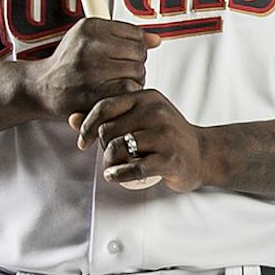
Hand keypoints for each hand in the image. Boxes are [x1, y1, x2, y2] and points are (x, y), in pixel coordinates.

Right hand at [23, 18, 159, 121]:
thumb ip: (124, 37)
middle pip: (139, 53)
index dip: (134, 48)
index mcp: (90, 26)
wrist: (41, 87)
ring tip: (116, 84)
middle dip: (135, 65)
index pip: (135, 33)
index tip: (122, 56)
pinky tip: (116, 95)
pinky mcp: (94, 92)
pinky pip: (128, 90)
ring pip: (137, 72)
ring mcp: (91, 69)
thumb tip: (156, 40)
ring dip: (134, 81)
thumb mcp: (90, 39)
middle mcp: (89, 45)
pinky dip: (127, 95)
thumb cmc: (68, 63)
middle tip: (120, 73)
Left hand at [74, 88, 210, 192]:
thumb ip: (109, 116)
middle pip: (109, 129)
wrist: (202, 154)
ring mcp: (165, 135)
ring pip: (118, 148)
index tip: (83, 142)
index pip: (105, 106)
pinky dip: (118, 174)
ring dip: (108, 162)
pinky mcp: (169, 159)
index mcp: (147, 97)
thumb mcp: (141, 118)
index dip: (87, 126)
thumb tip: (71, 118)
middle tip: (107, 157)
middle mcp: (157, 112)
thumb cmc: (166, 136)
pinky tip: (112, 176)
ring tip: (111, 167)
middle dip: (101, 147)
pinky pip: (134, 168)